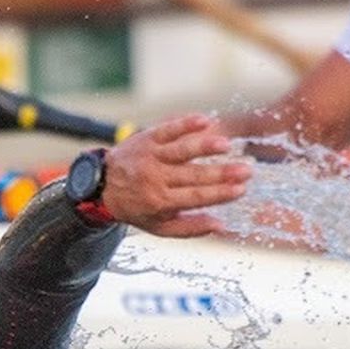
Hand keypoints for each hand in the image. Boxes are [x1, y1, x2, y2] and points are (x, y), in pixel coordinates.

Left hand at [102, 114, 251, 237]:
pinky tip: (205, 120)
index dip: (220, 194)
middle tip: (247, 170)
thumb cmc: (137, 208)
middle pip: (194, 175)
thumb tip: (222, 225)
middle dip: (223, 173)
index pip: (196, 197)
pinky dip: (186, 124)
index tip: (242, 190)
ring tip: (226, 145)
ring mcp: (151, 156)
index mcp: (160, 201)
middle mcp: (155, 179)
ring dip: (205, 147)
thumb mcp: (160, 227)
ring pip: (181, 151)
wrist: (102, 185)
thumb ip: (190, 228)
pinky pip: (168, 130)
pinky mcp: (147, 138)